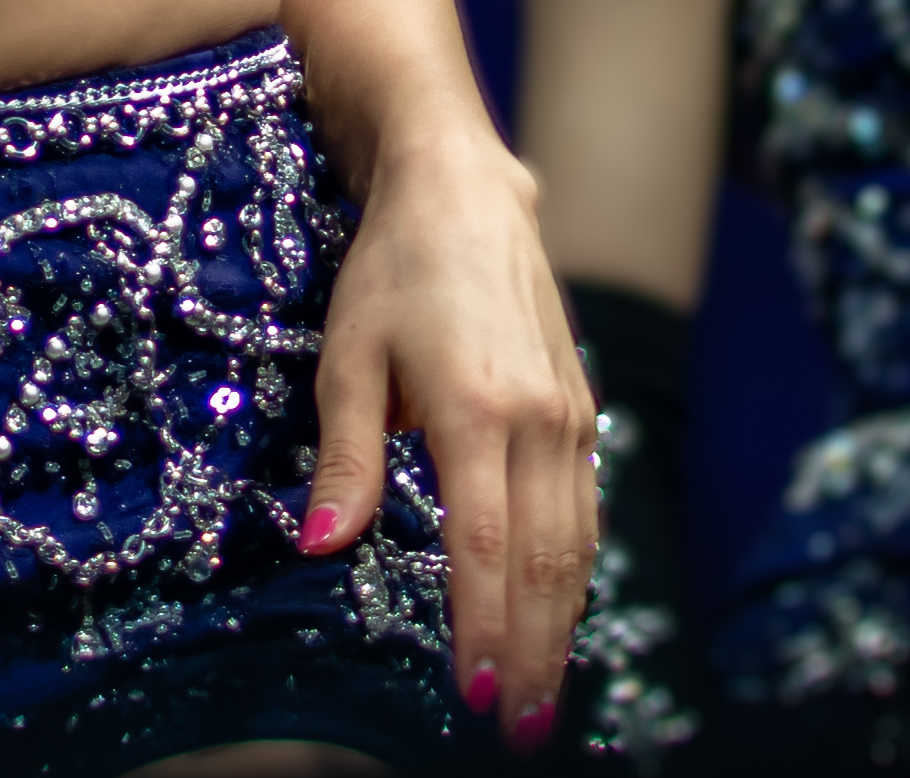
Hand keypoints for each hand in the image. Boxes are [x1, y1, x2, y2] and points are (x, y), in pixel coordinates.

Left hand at [297, 125, 595, 751]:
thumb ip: (346, 456)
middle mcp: (536, 419)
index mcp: (475, 410)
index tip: (473, 696)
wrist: (463, 187)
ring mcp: (568, 412)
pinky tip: (559, 608)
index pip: (485, 548)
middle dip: (530, 653)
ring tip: (541, 693)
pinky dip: (576, 569)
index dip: (482, 628)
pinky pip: (585, 505)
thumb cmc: (390, 267)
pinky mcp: (579, 404)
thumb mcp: (348, 354)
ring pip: (575, 542)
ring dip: (560, 623)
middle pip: (541, 562)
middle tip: (516, 727)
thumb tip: (324, 545)